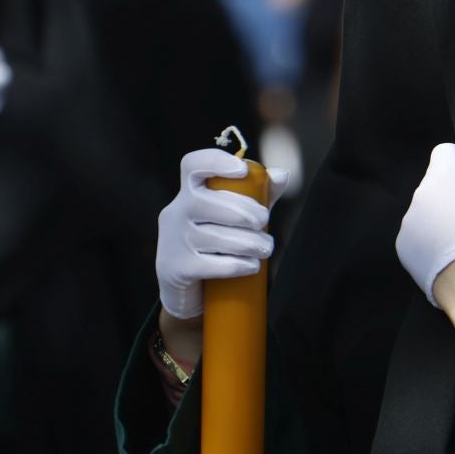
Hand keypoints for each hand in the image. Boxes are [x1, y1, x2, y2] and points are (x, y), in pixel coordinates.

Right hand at [156, 148, 288, 322]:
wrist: (187, 292)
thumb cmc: (214, 246)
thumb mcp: (234, 217)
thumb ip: (257, 194)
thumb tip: (282, 174)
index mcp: (187, 193)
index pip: (191, 165)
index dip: (215, 161)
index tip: (242, 171)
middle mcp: (175, 213)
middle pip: (208, 203)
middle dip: (245, 212)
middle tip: (265, 223)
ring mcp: (173, 242)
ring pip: (215, 237)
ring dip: (250, 243)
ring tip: (266, 248)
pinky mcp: (176, 268)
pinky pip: (212, 265)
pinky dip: (239, 265)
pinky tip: (253, 265)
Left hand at [396, 143, 454, 307]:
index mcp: (442, 177)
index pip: (443, 152)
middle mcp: (420, 194)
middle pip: (433, 185)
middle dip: (446, 194)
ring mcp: (408, 220)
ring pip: (423, 211)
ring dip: (435, 219)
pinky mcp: (402, 244)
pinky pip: (415, 235)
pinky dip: (427, 241)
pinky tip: (443, 255)